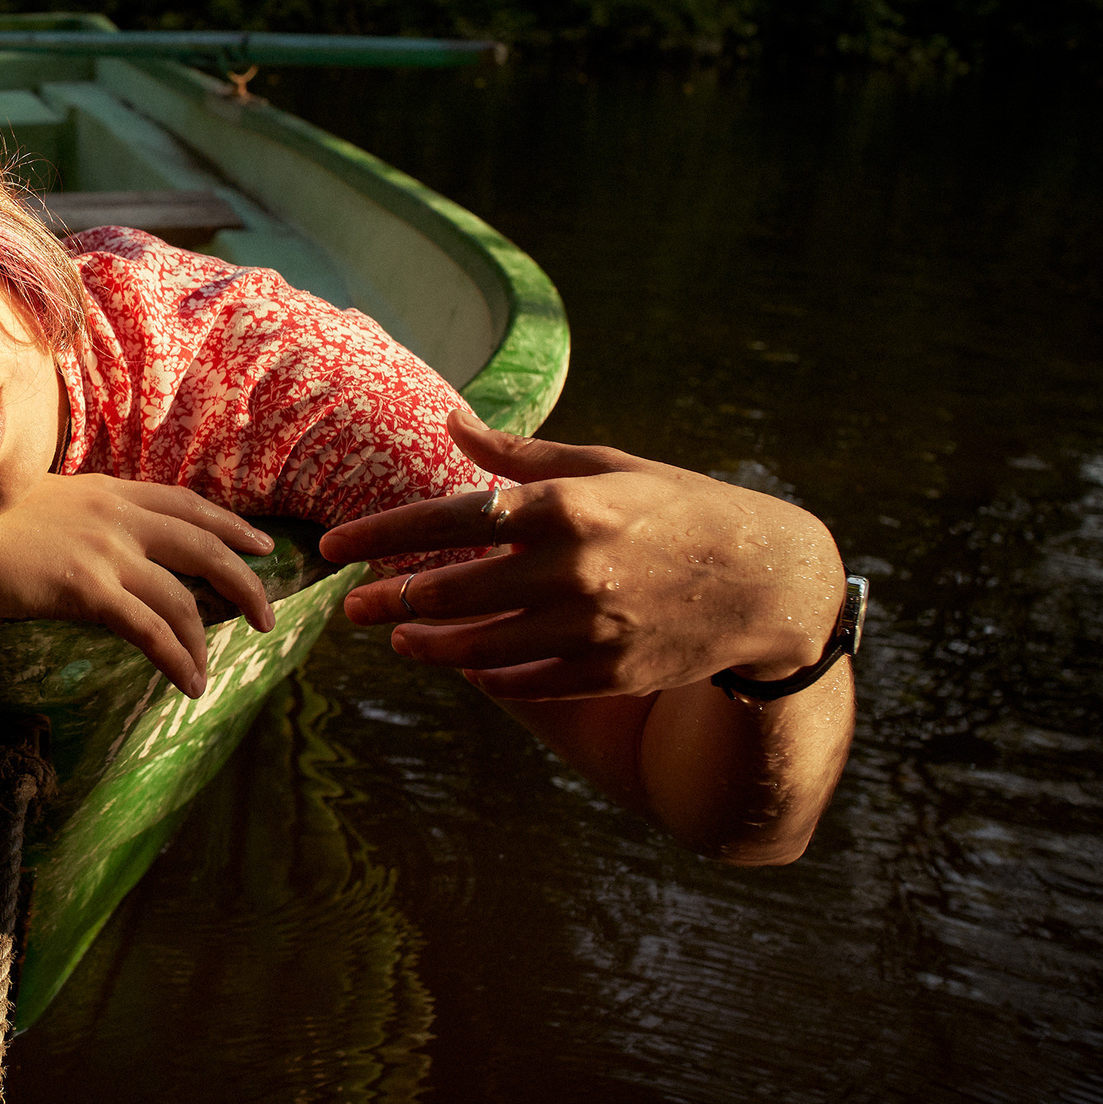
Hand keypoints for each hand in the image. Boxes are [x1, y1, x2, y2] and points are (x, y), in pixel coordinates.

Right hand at [0, 474, 275, 697]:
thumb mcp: (41, 502)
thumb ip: (81, 515)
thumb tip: (99, 539)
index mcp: (108, 490)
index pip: (187, 504)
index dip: (230, 525)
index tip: (260, 544)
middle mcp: (117, 516)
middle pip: (204, 547)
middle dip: (244, 581)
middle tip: (267, 614)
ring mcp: (106, 552)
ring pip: (183, 598)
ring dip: (207, 639)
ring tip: (215, 669)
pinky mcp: (88, 590)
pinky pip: (152, 632)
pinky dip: (178, 660)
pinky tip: (191, 684)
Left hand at [320, 412, 846, 700]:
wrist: (768, 581)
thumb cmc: (680, 508)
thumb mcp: (607, 466)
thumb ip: (523, 456)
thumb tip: (454, 422)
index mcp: (565, 506)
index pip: (448, 520)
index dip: (381, 534)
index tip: (333, 546)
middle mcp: (571, 568)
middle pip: (451, 592)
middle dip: (388, 601)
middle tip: (350, 606)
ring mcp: (589, 627)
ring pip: (480, 648)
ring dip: (428, 646)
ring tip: (400, 640)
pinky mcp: (608, 672)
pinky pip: (527, 680)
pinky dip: (489, 675)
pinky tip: (466, 666)